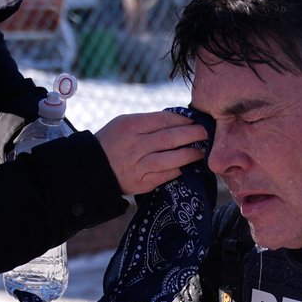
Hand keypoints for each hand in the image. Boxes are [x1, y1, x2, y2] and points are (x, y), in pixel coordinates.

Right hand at [94, 111, 208, 195]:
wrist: (93, 169)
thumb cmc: (113, 142)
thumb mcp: (124, 123)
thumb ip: (149, 121)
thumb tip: (179, 120)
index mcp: (131, 125)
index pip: (164, 119)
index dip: (183, 120)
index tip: (195, 120)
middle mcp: (136, 144)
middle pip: (171, 137)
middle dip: (193, 134)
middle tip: (207, 132)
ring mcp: (139, 164)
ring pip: (171, 158)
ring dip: (191, 154)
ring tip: (203, 151)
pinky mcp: (143, 182)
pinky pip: (167, 175)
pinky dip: (181, 169)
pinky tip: (190, 165)